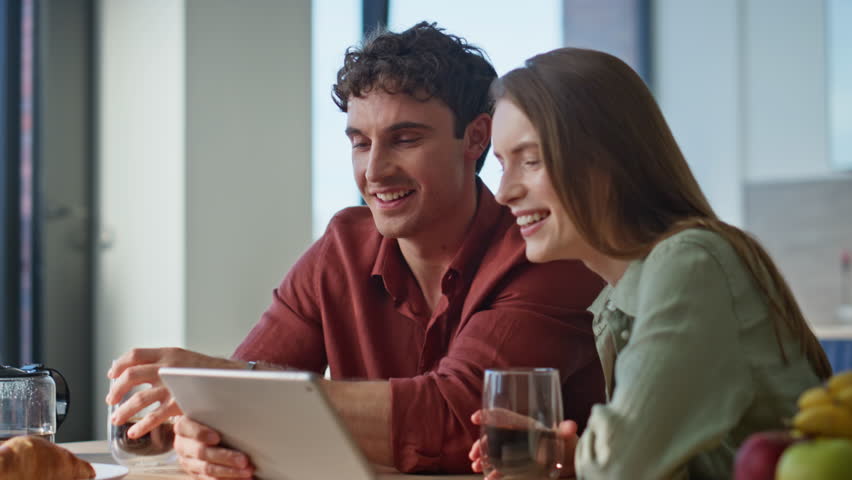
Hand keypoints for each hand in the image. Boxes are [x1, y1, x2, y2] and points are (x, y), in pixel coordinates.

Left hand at [105, 347, 241, 437]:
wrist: (230, 377)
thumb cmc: (205, 371)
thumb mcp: (182, 357)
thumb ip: (161, 361)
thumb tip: (136, 369)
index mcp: (167, 353)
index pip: (135, 354)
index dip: (119, 365)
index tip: (112, 375)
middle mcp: (168, 367)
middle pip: (131, 375)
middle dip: (116, 390)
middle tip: (111, 400)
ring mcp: (173, 386)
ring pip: (139, 399)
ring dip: (123, 410)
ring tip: (116, 419)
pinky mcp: (179, 403)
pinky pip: (154, 417)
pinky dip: (141, 426)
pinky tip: (135, 432)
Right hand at [174, 416, 253, 479]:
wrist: (204, 432)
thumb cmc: (211, 418)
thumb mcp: (209, 410)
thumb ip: (213, 408)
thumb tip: (233, 400)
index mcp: (183, 426)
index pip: (187, 429)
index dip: (201, 434)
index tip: (217, 437)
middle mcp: (183, 445)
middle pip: (202, 452)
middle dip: (225, 457)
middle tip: (244, 460)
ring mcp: (188, 461)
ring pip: (207, 469)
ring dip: (229, 472)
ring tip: (248, 472)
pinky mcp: (195, 474)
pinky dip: (228, 479)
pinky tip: (243, 479)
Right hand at [469, 409, 578, 477]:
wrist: (569, 456)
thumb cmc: (565, 441)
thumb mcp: (565, 435)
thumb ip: (565, 431)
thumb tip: (570, 427)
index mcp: (523, 424)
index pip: (503, 415)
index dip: (489, 415)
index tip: (476, 418)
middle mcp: (516, 435)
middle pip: (493, 435)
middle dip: (480, 443)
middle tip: (473, 454)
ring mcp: (515, 449)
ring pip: (493, 451)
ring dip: (483, 458)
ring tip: (476, 466)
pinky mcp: (517, 463)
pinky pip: (502, 466)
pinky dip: (494, 473)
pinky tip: (488, 479)